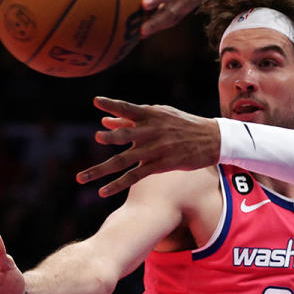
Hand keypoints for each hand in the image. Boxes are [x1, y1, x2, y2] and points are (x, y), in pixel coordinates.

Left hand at [76, 96, 220, 196]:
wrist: (212, 138)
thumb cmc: (182, 124)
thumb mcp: (160, 116)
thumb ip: (130, 119)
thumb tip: (104, 121)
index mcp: (151, 115)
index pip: (128, 108)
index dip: (112, 104)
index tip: (96, 101)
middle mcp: (151, 131)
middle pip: (126, 135)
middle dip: (111, 137)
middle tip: (96, 137)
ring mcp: (155, 149)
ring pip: (124, 160)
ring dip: (102, 170)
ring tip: (82, 177)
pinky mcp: (160, 165)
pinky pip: (135, 176)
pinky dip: (118, 184)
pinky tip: (102, 192)